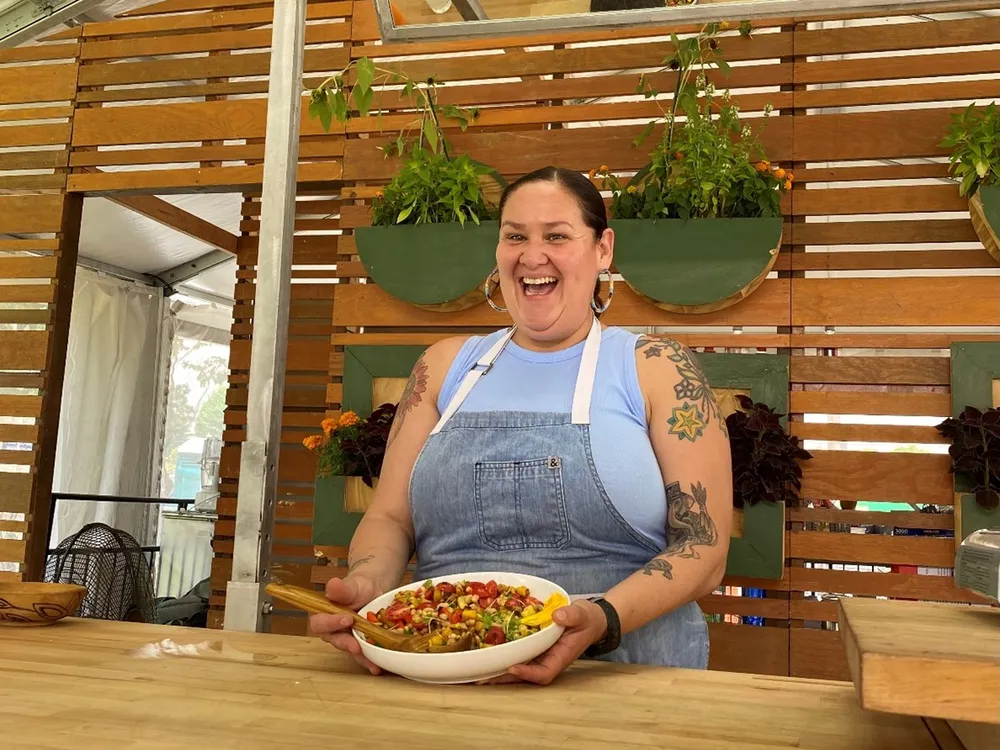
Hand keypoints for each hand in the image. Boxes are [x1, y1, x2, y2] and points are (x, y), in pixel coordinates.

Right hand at [309, 575, 383, 674]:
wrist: (373, 591)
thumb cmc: (357, 587)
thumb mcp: (351, 586)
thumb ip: (342, 589)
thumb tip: (331, 584)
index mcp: (324, 614)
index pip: (320, 622)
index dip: (330, 623)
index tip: (346, 619)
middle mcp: (332, 630)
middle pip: (334, 640)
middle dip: (346, 644)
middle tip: (356, 646)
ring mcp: (347, 639)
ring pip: (350, 650)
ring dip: (360, 657)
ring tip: (371, 662)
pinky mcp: (360, 645)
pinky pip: (363, 654)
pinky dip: (370, 660)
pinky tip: (378, 666)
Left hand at [485, 600, 607, 685]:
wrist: (589, 618)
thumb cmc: (587, 619)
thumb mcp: (583, 615)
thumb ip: (571, 615)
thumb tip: (557, 616)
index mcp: (560, 657)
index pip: (543, 673)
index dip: (527, 673)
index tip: (512, 667)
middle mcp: (547, 659)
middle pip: (524, 674)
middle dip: (503, 677)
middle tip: (481, 678)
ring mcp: (539, 653)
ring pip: (518, 664)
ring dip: (499, 668)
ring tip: (477, 671)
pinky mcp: (533, 644)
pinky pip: (518, 651)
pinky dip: (503, 652)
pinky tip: (487, 649)